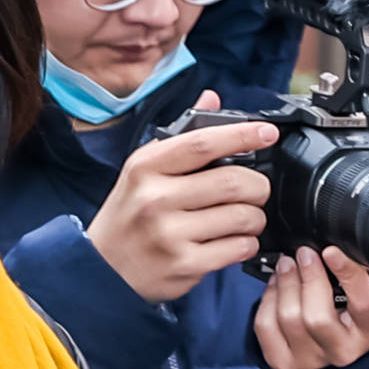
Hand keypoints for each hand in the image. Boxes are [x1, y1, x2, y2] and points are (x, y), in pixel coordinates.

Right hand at [86, 112, 273, 303]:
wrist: (102, 269)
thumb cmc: (129, 216)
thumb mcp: (142, 171)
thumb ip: (180, 136)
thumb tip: (211, 99)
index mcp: (146, 167)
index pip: (203, 143)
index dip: (242, 135)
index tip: (267, 133)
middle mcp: (156, 198)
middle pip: (232, 181)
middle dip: (258, 185)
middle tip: (257, 189)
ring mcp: (169, 234)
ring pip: (242, 216)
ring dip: (256, 217)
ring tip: (246, 218)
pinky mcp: (184, 265)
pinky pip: (238, 248)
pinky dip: (248, 243)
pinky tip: (236, 240)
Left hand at [256, 248, 368, 368]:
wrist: (341, 338)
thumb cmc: (358, 310)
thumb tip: (360, 257)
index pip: (364, 305)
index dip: (347, 275)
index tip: (331, 252)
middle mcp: (344, 350)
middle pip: (317, 318)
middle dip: (307, 277)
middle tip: (304, 254)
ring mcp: (312, 359)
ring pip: (289, 319)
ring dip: (285, 283)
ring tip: (288, 265)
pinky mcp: (285, 361)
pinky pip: (266, 326)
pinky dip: (268, 299)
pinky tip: (277, 287)